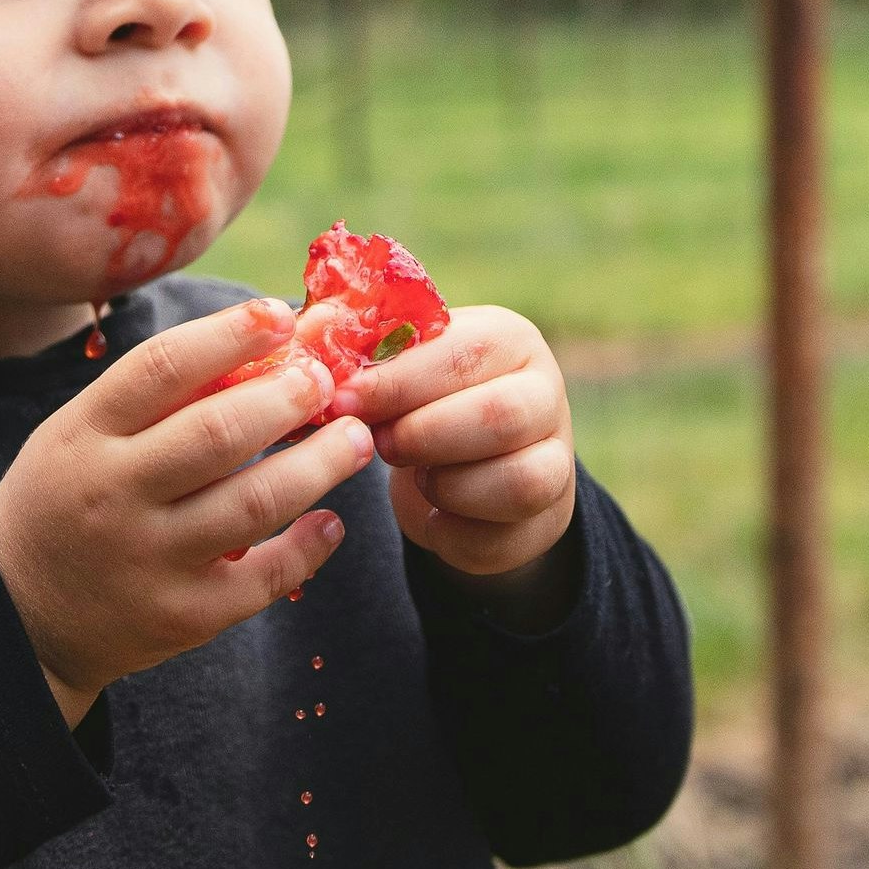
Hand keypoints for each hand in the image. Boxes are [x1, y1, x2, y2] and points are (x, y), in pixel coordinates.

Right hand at [0, 296, 378, 727]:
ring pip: (254, 504)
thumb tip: (267, 339)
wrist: (21, 615)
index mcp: (85, 434)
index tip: (280, 314)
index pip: (162, 367)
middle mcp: (115, 495)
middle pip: (218, 434)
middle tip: (326, 379)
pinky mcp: (182, 616)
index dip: (230, 334)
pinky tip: (330, 521)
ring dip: (319, 465)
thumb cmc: (68, 498)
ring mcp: (149, 560)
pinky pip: (264, 579)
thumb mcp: (82, 433)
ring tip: (354, 439)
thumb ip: (158, 395)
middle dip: (287, 397)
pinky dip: (309, 546)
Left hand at [337, 304, 578, 595]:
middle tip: (379, 444)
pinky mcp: (546, 521)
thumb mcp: (398, 364)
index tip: (343, 399)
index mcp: (508, 338)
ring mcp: (557, 461)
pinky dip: (451, 533)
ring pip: (519, 482)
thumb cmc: (423, 398)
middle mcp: (545, 394)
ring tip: (415, 475)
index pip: (462, 352)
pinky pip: (500, 539)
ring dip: (448, 486)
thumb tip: (311, 330)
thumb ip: (358, 348)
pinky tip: (431, 512)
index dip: (398, 380)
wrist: (470, 461)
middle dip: (424, 435)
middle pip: (500, 416)